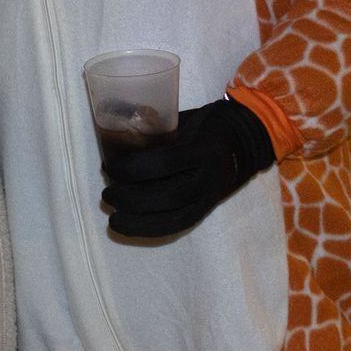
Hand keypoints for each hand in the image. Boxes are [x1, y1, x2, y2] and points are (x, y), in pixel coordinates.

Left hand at [100, 97, 274, 237]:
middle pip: (167, 197)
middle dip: (131, 199)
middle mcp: (209, 177)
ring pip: (174, 219)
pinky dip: (152, 230)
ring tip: (113, 219)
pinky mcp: (207, 210)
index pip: (163, 163)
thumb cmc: (204, 125)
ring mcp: (210, 197)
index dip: (132, 168)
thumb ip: (153, 131)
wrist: (244, 142)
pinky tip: (130, 228)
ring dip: (138, 223)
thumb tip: (114, 141)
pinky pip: (179, 226)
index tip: (108, 166)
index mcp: (203, 148)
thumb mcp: (182, 120)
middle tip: (106, 194)